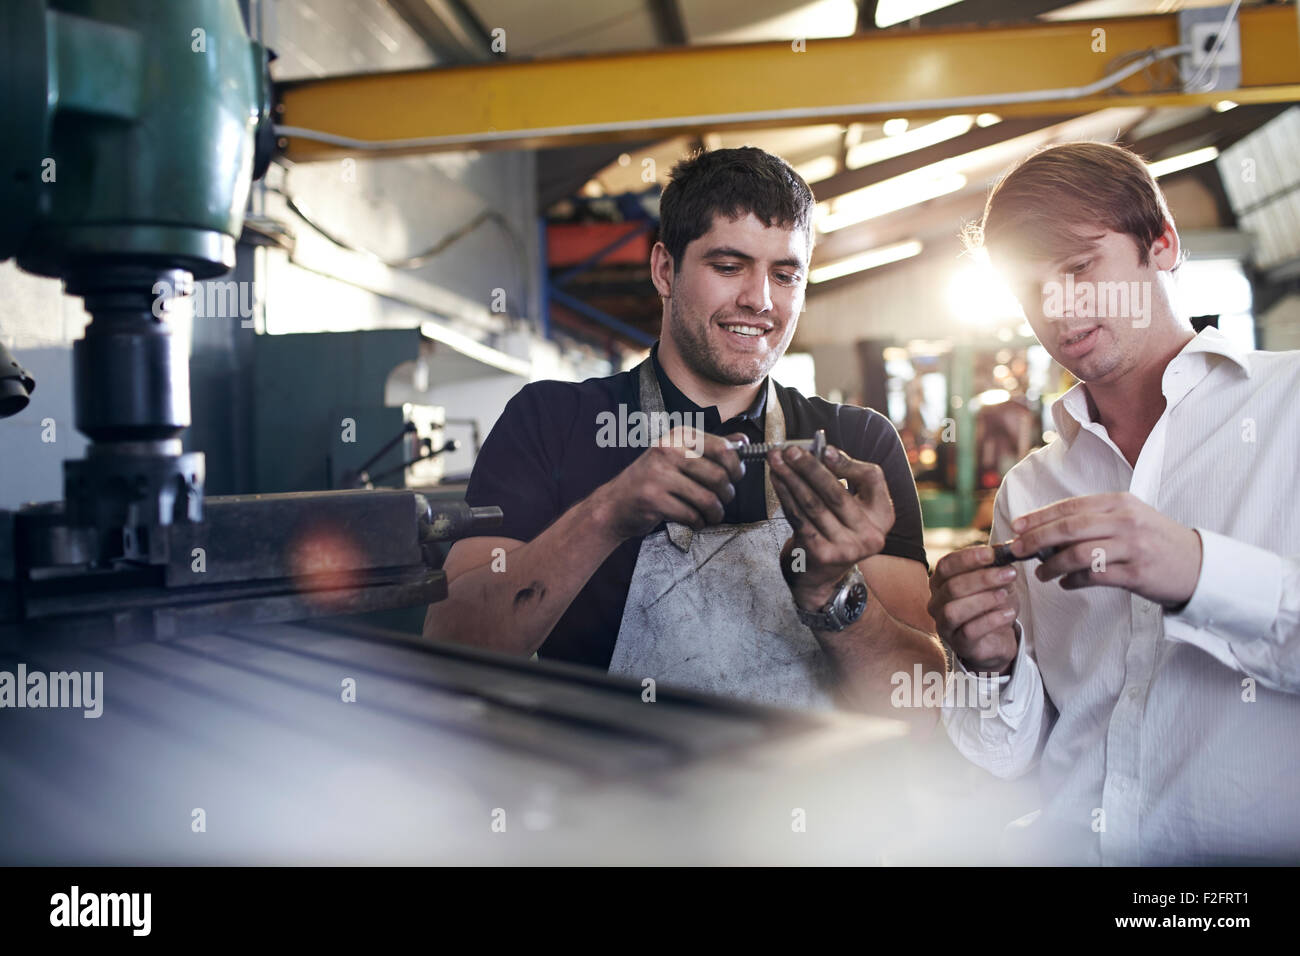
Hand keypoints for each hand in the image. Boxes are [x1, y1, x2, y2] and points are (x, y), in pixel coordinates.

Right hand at [588, 426, 745, 542]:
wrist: (616, 504)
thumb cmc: (652, 481)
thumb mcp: (679, 456)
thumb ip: (711, 448)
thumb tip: (743, 442)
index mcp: (678, 436)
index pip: (722, 448)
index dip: (736, 467)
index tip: (735, 477)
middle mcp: (668, 450)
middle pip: (719, 476)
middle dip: (727, 494)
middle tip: (723, 500)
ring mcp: (658, 474)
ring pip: (708, 499)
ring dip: (715, 512)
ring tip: (711, 514)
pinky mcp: (653, 499)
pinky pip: (691, 515)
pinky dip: (698, 522)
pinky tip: (693, 520)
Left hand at [768, 444, 894, 609]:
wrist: (823, 574)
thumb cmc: (838, 527)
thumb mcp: (854, 504)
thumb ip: (846, 474)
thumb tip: (825, 451)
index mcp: (884, 515)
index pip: (872, 479)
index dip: (846, 463)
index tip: (823, 449)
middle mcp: (870, 534)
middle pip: (836, 493)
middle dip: (809, 468)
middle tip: (790, 450)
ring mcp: (847, 548)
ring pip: (813, 505)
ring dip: (791, 479)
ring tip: (776, 461)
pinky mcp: (822, 555)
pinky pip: (799, 519)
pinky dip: (785, 496)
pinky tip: (776, 481)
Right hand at [928, 545, 1020, 673]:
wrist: (998, 638)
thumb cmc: (993, 606)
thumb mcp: (997, 582)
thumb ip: (996, 566)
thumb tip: (1004, 550)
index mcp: (941, 582)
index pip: (946, 565)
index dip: (968, 558)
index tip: (992, 554)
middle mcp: (937, 603)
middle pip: (952, 587)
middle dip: (983, 578)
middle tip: (1009, 573)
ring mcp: (945, 625)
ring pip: (955, 610)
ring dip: (983, 600)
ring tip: (1004, 595)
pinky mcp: (959, 644)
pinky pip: (969, 631)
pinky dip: (991, 620)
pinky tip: (1008, 614)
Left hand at [1009, 492, 1202, 607]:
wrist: (1198, 564)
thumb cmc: (1155, 540)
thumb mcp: (1129, 518)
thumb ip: (1094, 519)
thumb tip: (1046, 531)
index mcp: (1120, 502)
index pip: (1070, 506)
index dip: (1039, 516)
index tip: (1017, 526)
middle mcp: (1126, 520)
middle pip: (1069, 528)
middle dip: (1037, 539)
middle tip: (1017, 550)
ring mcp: (1133, 547)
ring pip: (1079, 553)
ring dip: (1053, 565)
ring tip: (1041, 573)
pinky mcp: (1137, 573)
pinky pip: (1095, 576)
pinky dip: (1073, 581)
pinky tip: (1065, 584)